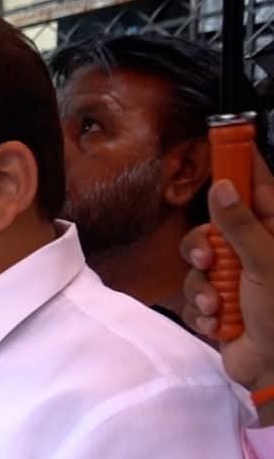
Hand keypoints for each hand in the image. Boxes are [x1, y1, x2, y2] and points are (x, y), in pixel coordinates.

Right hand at [184, 146, 273, 395]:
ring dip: (203, 287)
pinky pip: (193, 293)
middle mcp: (255, 250)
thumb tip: (224, 188)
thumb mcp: (265, 265)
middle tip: (208, 258)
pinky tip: (220, 322)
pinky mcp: (217, 302)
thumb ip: (241, 226)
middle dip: (203, 245)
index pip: (257, 186)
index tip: (224, 136)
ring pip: (197, 263)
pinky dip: (202, 310)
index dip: (239, 163)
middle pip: (213, 224)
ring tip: (219, 305)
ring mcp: (235, 277)